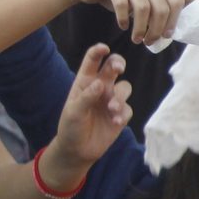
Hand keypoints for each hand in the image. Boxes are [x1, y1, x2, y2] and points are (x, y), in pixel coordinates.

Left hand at [50, 44, 131, 170]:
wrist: (77, 150)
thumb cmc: (71, 126)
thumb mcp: (74, 112)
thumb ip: (86, 97)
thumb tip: (100, 83)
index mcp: (85, 81)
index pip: (93, 60)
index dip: (98, 51)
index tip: (104, 48)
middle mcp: (101, 87)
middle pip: (114, 67)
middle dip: (118, 63)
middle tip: (118, 69)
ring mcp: (112, 99)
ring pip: (125, 87)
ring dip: (120, 96)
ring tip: (112, 108)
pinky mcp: (120, 115)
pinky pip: (128, 108)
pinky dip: (122, 113)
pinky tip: (115, 122)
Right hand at [68, 0, 184, 44]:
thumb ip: (152, 9)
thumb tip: (166, 32)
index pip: (176, 0)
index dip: (173, 20)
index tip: (166, 36)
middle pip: (161, 7)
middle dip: (156, 29)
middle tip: (148, 42)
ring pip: (143, 7)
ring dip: (140, 28)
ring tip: (136, 39)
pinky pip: (121, 3)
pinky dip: (123, 18)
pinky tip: (122, 26)